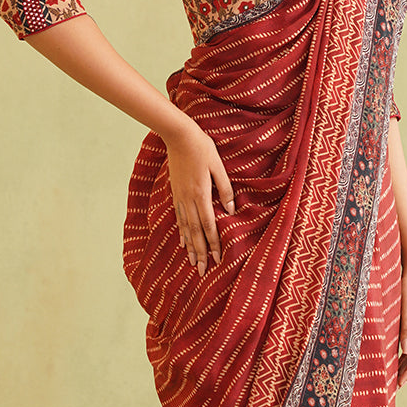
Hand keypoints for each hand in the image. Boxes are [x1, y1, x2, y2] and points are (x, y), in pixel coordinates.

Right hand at [165, 116, 234, 277]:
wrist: (178, 135)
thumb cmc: (202, 148)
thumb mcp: (218, 166)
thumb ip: (225, 189)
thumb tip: (231, 211)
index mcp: (201, 194)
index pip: (209, 225)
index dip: (213, 243)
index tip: (216, 259)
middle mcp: (189, 199)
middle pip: (195, 232)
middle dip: (200, 252)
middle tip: (202, 271)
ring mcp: (180, 197)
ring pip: (186, 228)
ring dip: (190, 247)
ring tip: (192, 262)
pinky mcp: (175, 193)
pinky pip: (179, 217)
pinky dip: (181, 232)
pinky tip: (183, 242)